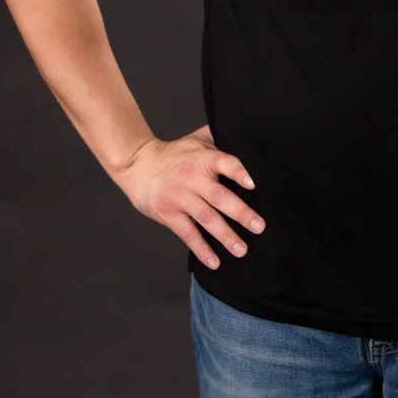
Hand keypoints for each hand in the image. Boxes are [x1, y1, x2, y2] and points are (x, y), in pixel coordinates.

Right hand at [114, 125, 264, 268]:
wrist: (138, 165)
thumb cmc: (176, 153)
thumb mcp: (197, 139)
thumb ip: (220, 137)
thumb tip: (247, 135)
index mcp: (202, 158)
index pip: (223, 162)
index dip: (238, 171)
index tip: (253, 184)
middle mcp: (191, 177)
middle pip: (218, 196)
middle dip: (240, 213)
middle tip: (259, 227)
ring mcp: (179, 197)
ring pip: (206, 218)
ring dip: (225, 236)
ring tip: (241, 249)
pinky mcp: (168, 214)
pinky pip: (187, 234)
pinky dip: (201, 249)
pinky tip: (215, 261)